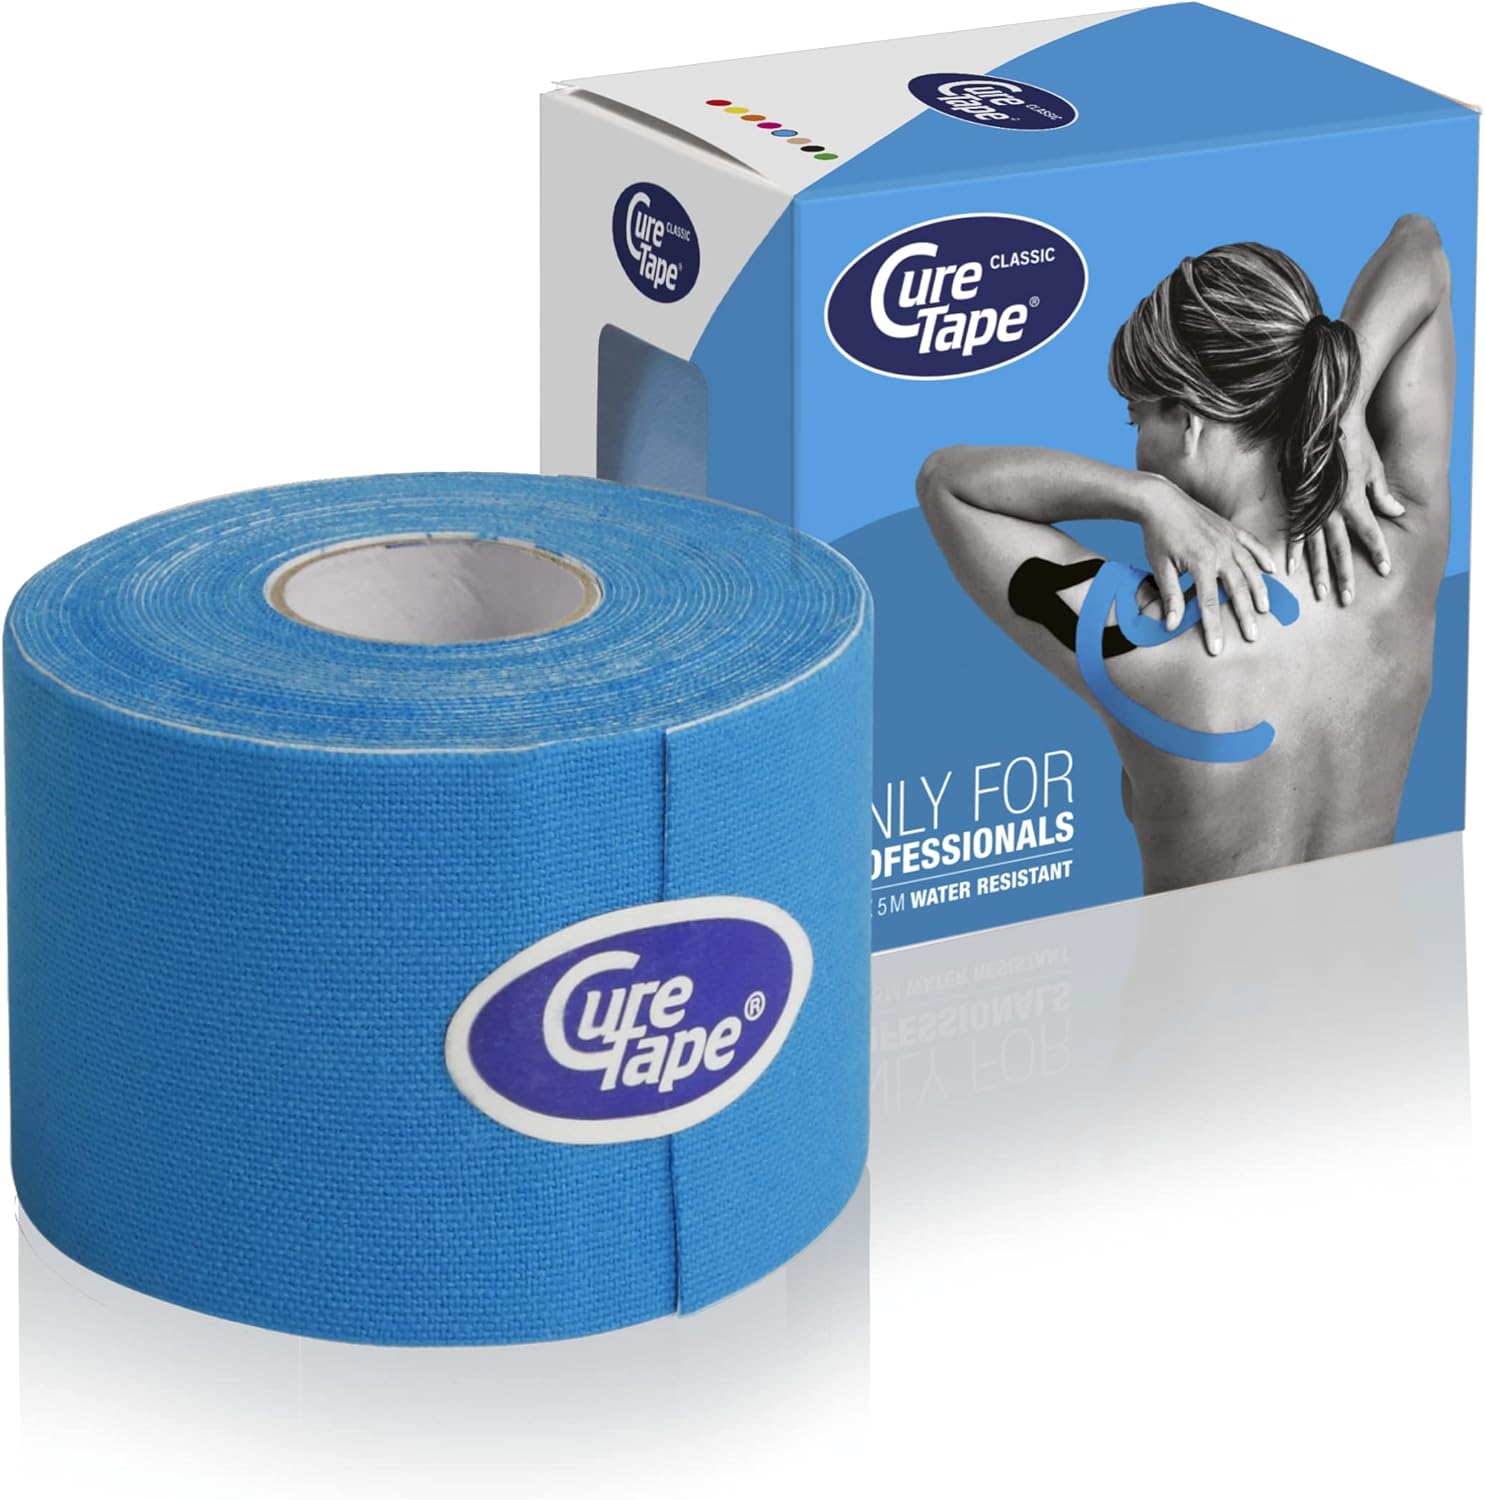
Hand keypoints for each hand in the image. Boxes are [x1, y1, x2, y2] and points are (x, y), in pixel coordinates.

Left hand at [1135, 473, 1275, 656]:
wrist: (1162, 501)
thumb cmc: (1158, 536)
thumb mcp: (1160, 567)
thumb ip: (1170, 596)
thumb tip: (1172, 625)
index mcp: (1201, 562)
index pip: (1209, 602)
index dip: (1213, 627)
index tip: (1217, 649)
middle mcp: (1221, 551)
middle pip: (1238, 588)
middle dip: (1245, 615)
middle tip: (1252, 636)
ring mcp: (1229, 539)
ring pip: (1251, 568)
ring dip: (1260, 590)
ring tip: (1264, 610)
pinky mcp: (1231, 530)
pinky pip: (1253, 545)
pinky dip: (1263, 558)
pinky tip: (1271, 572)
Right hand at [1287, 420, 1404, 603]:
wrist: (1323, 423)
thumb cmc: (1353, 441)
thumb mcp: (1374, 466)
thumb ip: (1381, 492)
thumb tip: (1396, 512)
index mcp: (1353, 500)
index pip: (1369, 533)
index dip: (1378, 552)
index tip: (1386, 570)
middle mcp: (1331, 509)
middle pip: (1339, 549)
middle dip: (1345, 576)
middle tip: (1347, 599)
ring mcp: (1311, 508)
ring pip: (1315, 547)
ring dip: (1319, 573)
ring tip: (1321, 593)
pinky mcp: (1295, 503)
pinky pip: (1294, 533)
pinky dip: (1293, 552)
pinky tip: (1290, 571)